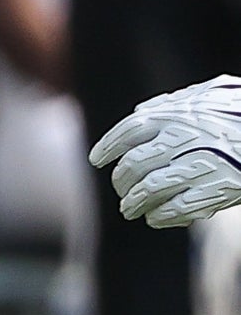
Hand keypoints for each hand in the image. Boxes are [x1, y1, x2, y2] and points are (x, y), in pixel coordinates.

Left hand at [91, 77, 240, 227]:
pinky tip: (156, 218)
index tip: (97, 160)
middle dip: (121, 182)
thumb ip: (174, 103)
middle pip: (133, 165)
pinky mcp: (218, 188)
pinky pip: (178, 208)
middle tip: (120, 189)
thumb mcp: (211, 95)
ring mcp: (200, 164)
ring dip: (134, 203)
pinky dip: (162, 216)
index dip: (108, 146)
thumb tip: (139, 112)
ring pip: (149, 190)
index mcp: (176, 114)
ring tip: (130, 210)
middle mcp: (183, 139)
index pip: (128, 131)